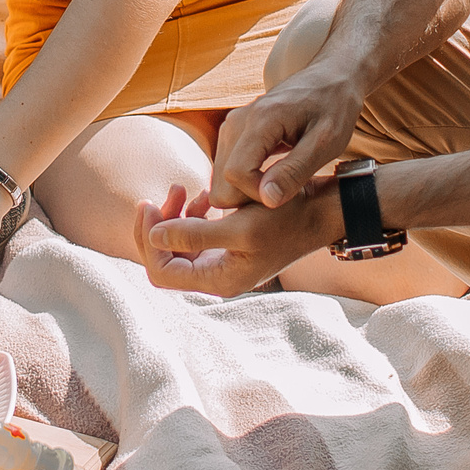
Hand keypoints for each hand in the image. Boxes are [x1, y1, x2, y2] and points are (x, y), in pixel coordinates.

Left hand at [135, 182, 336, 296]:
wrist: (322, 211)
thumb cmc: (287, 218)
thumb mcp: (240, 226)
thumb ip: (194, 235)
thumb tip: (153, 237)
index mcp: (219, 280)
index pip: (161, 272)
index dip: (148, 240)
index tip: (150, 204)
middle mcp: (218, 277)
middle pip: (166, 259)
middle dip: (159, 225)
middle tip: (166, 192)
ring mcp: (224, 262)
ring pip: (179, 245)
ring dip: (175, 216)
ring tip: (185, 189)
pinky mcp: (230, 246)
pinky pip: (197, 234)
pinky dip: (193, 214)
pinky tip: (204, 196)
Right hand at [211, 65, 366, 209]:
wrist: (331, 77)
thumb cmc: (334, 106)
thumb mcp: (326, 142)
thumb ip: (295, 171)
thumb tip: (267, 200)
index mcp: (260, 121)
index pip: (236, 174)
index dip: (258, 194)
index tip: (288, 194)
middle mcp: (237, 121)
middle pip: (222, 180)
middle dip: (251, 196)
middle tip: (287, 190)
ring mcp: (232, 126)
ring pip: (221, 179)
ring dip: (249, 189)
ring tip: (284, 181)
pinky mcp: (234, 131)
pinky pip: (228, 169)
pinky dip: (248, 180)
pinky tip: (275, 174)